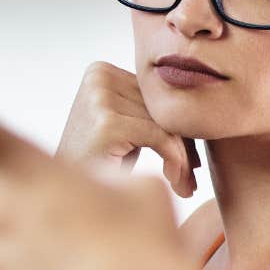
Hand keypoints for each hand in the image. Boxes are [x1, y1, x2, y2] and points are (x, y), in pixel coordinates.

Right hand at [57, 62, 199, 197]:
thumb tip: (203, 110)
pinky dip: (175, 161)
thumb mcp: (126, 127)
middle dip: (183, 145)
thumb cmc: (99, 166)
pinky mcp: (107, 122)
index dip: (179, 128)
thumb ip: (151, 110)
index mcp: (101, 71)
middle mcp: (99, 77)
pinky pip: (160, 137)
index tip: (193, 161)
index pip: (156, 95)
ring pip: (166, 123)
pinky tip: (177, 183)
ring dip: (182, 158)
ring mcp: (100, 97)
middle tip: (193, 178)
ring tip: (186, 186)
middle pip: (162, 107)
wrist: (66, 198)